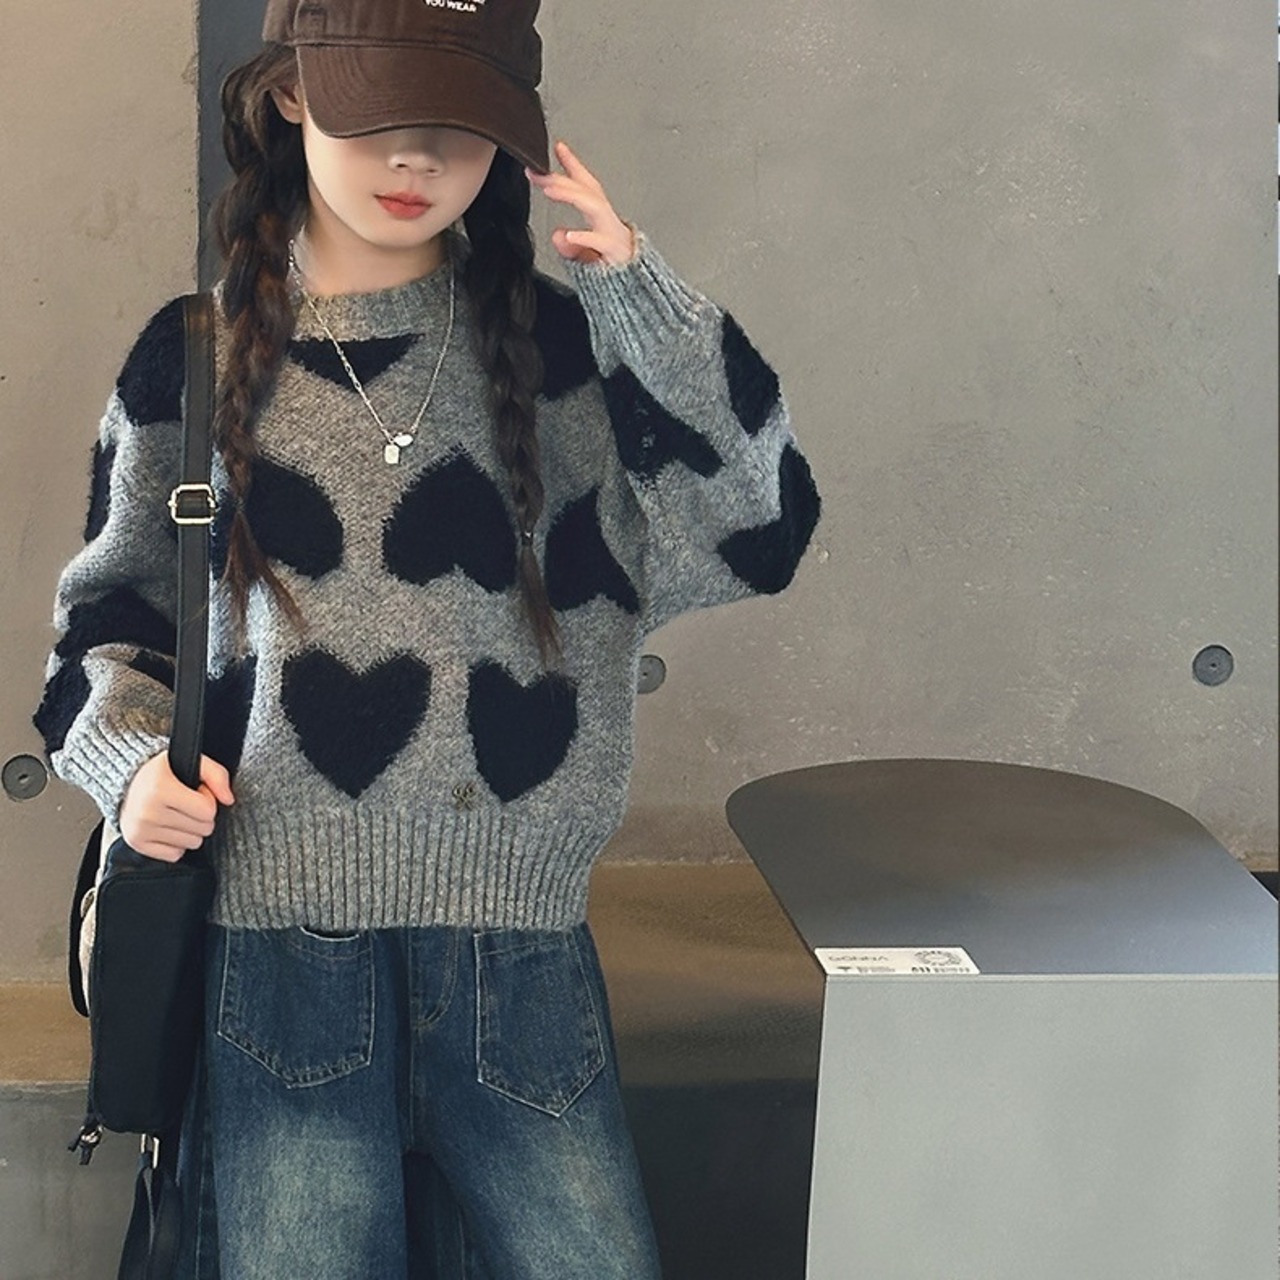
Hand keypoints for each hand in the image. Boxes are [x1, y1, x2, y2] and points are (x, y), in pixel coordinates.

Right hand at [118, 752, 234, 861]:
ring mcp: (141, 830)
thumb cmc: (162, 771)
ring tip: (177, 812)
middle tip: (186, 802)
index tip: (196, 791)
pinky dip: (177, 843)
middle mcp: (148, 812)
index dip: (208, 800)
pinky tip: (168, 826)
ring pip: (192, 843)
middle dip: (201, 816)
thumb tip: (229, 799)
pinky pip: (176, 855)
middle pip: (203, 829)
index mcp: (160, 789)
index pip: (207, 811)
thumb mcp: (192, 761)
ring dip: (191, 830)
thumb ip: (217, 775)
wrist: (126, 780)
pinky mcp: (137, 844)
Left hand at [526, 141, 636, 266]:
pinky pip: (598, 242)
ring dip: (571, 196)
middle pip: (586, 191)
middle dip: (562, 179)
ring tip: (550, 190)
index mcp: (599, 214)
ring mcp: (612, 232)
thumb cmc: (613, 261)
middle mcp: (606, 219)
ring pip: (593, 206)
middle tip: (539, 172)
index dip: (572, 164)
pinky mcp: (614, 251)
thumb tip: (558, 236)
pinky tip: (568, 234)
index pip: (585, 184)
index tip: (557, 147)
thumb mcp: (585, 251)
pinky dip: (584, 237)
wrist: (638, 284)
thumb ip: (570, 244)